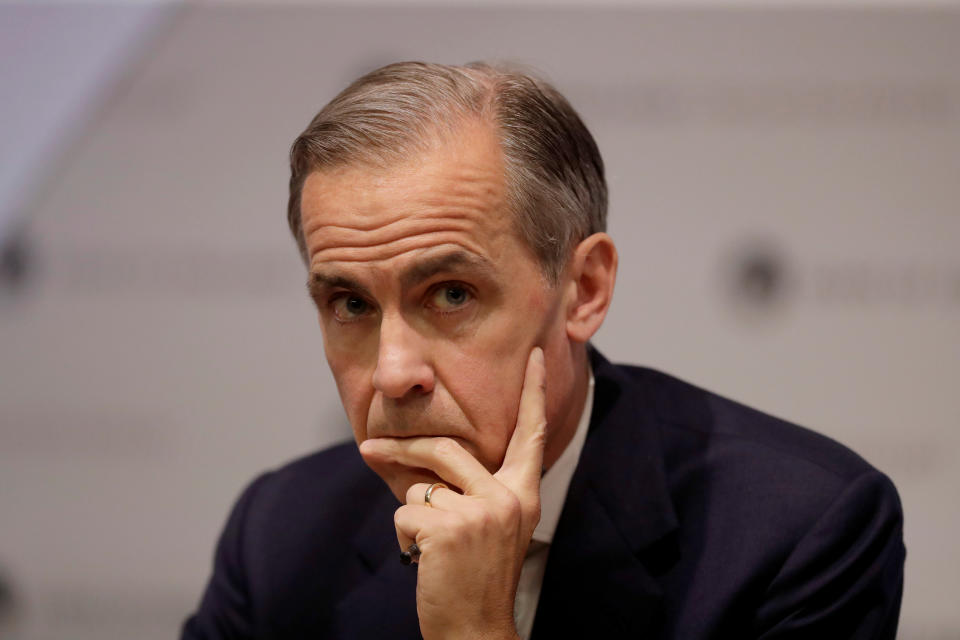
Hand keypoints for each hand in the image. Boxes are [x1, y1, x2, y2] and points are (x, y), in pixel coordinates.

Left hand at [359, 346, 546, 639]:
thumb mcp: (481, 526)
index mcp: (522, 493)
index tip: (538, 355)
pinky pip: (404, 514)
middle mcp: (509, 498)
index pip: (530, 433)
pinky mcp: (450, 529)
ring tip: (431, 549)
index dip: (535, 392)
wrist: (474, 629)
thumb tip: (407, 454)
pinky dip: (403, 537)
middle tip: (367, 447)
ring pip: (419, 487)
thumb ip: (460, 488)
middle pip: (447, 449)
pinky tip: (425, 562)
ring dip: (411, 517)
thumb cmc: (472, 577)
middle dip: (401, 450)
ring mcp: (482, 512)